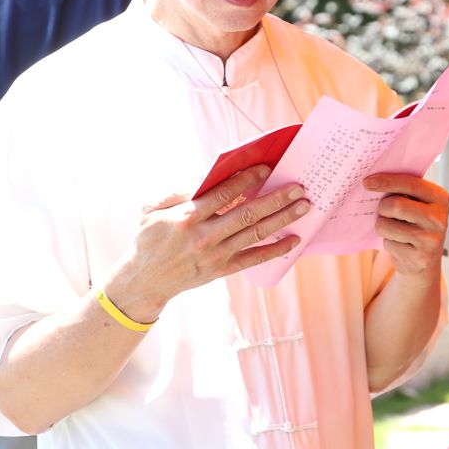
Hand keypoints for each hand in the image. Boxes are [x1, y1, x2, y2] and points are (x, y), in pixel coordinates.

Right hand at [103, 165, 309, 321]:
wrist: (145, 280)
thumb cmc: (149, 239)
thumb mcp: (151, 209)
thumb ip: (177, 192)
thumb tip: (206, 178)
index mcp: (188, 217)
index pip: (223, 194)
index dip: (246, 179)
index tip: (266, 168)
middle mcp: (205, 236)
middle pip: (248, 213)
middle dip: (276, 199)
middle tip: (298, 187)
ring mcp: (216, 255)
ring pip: (256, 234)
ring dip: (282, 219)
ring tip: (303, 207)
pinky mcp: (222, 270)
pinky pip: (254, 258)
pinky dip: (276, 250)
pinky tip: (294, 240)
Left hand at [366, 173, 448, 278]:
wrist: (426, 260)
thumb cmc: (415, 223)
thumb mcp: (417, 203)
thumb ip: (403, 191)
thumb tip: (373, 182)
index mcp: (440, 198)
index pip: (411, 184)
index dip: (387, 181)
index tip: (367, 182)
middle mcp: (439, 218)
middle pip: (396, 205)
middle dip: (382, 207)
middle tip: (383, 211)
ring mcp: (431, 240)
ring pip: (387, 226)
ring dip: (382, 226)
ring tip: (392, 229)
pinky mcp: (420, 258)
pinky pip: (389, 244)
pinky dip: (388, 242)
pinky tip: (399, 244)